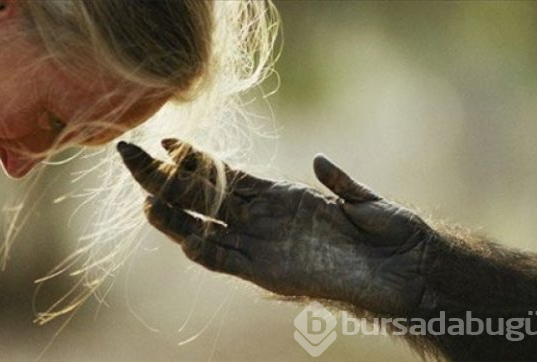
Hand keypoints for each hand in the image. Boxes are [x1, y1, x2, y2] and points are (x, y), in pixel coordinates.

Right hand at [117, 139, 435, 315]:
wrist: (408, 273)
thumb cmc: (390, 234)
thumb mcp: (362, 201)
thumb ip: (338, 182)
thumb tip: (317, 160)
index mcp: (279, 197)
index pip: (224, 174)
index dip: (194, 158)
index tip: (165, 139)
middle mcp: (263, 220)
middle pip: (202, 196)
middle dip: (164, 177)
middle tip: (129, 155)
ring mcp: (264, 246)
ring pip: (206, 229)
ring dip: (176, 218)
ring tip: (144, 201)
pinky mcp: (272, 273)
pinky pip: (231, 262)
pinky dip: (208, 252)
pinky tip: (187, 241)